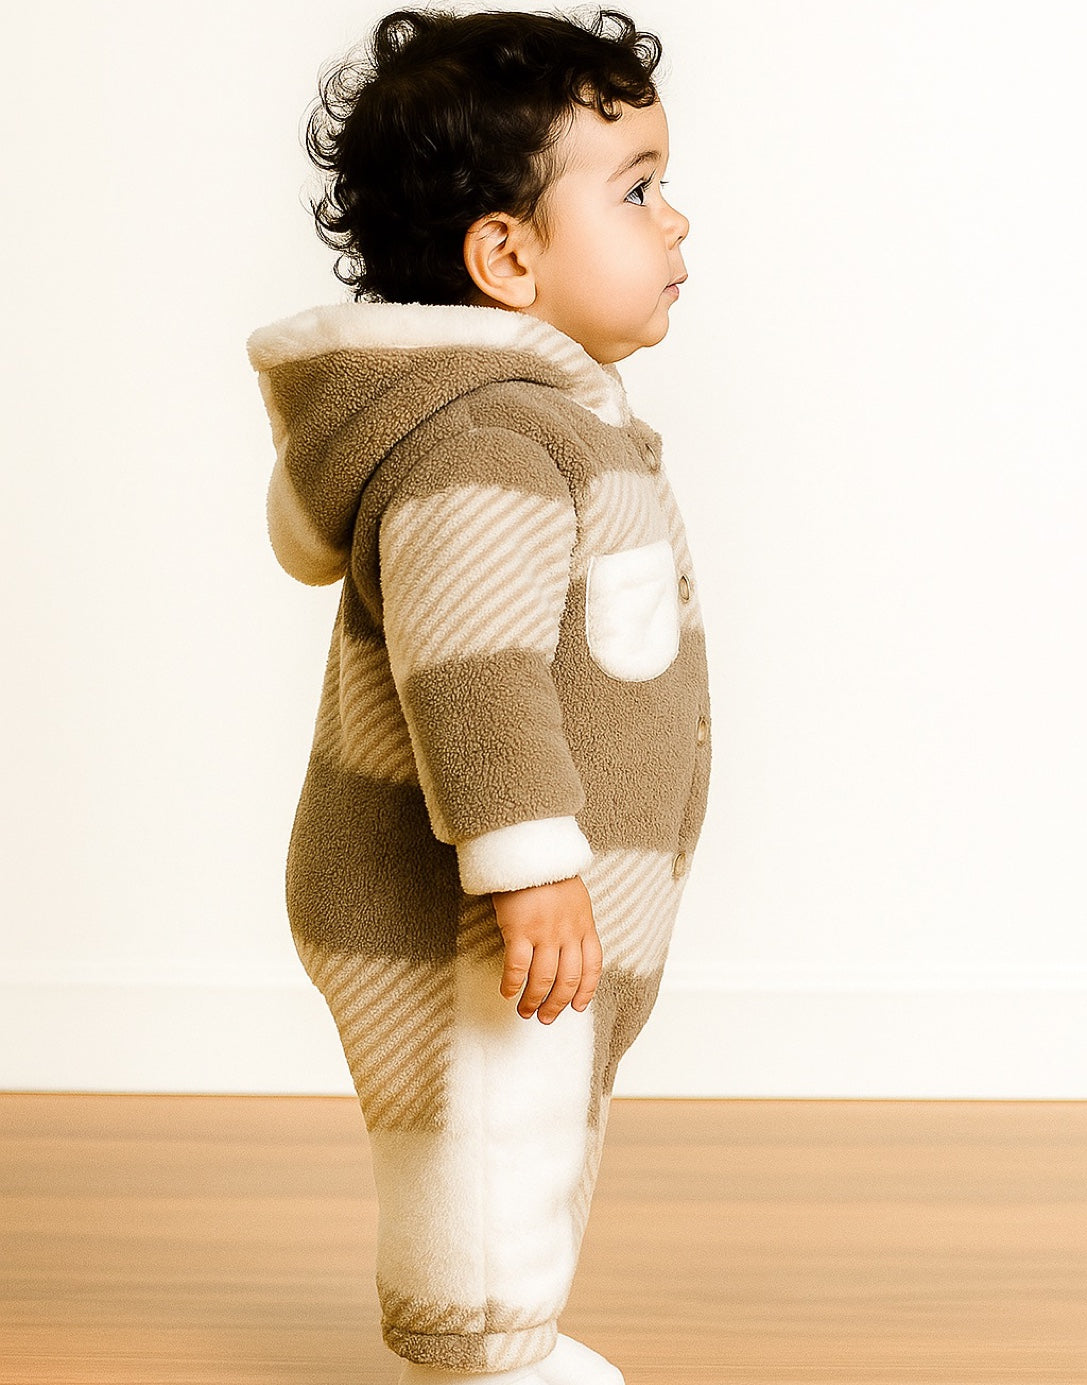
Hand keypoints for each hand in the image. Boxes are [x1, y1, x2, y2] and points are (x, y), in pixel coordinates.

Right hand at [490, 875, 602, 1023]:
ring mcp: (545, 932)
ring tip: (525, 1011)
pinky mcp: (520, 929)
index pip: (592, 966)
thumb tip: (569, 944)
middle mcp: (568, 933)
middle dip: (558, 1003)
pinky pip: (517, 967)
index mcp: (584, 924)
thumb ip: (574, 920)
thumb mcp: (574, 896)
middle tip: (546, 1017)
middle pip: (568, 979)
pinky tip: (507, 992)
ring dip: (534, 1000)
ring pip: (543, 979)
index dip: (586, 990)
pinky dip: (512, 984)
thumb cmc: (548, 870)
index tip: (577, 1006)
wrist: (530, 850)